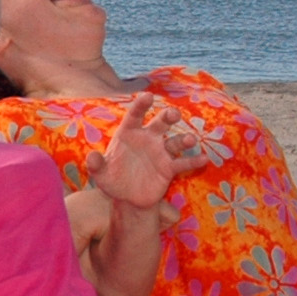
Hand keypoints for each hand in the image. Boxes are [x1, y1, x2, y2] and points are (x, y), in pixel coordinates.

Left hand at [84, 93, 207, 208]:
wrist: (126, 199)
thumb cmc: (112, 181)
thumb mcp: (100, 174)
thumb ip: (96, 165)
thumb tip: (92, 157)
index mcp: (129, 134)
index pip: (135, 116)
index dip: (141, 106)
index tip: (148, 96)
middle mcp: (147, 139)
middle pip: (160, 123)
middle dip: (168, 116)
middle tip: (174, 114)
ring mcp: (160, 153)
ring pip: (175, 141)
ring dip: (184, 139)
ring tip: (189, 140)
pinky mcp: (169, 168)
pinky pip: (183, 163)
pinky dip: (194, 161)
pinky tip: (204, 158)